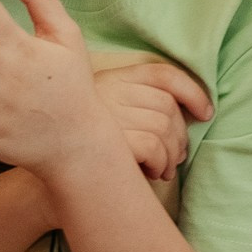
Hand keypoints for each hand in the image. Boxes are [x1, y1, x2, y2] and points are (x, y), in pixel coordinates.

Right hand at [92, 59, 212, 180]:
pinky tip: (153, 173)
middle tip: (176, 157)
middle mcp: (109, 91)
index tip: (206, 112)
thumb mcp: (108, 114)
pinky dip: (160, 163)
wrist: (46, 177)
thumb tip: (190, 114)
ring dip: (172, 155)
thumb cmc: (84, 149)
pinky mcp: (110, 139)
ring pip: (163, 128)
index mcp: (112, 78)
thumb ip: (138, 104)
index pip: (162, 74)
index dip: (192, 91)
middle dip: (181, 136)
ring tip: (164, 169)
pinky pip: (153, 147)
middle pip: (168, 107)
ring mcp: (108, 114)